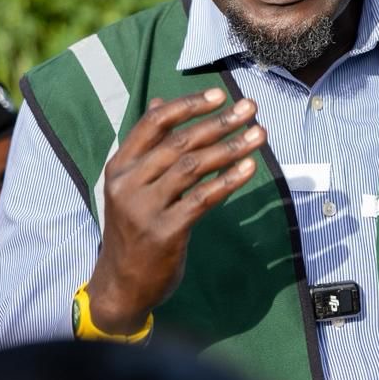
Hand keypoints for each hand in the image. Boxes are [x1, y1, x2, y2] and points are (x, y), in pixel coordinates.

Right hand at [86, 88, 266, 333]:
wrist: (121, 285)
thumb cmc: (132, 229)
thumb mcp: (131, 185)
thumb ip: (147, 147)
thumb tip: (159, 102)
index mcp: (119, 166)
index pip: (154, 123)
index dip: (188, 105)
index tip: (220, 94)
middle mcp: (128, 183)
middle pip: (179, 142)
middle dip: (219, 122)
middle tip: (250, 108)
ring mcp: (144, 209)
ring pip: (193, 167)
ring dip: (231, 147)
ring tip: (259, 134)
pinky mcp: (164, 233)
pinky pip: (202, 199)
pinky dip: (228, 180)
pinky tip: (249, 167)